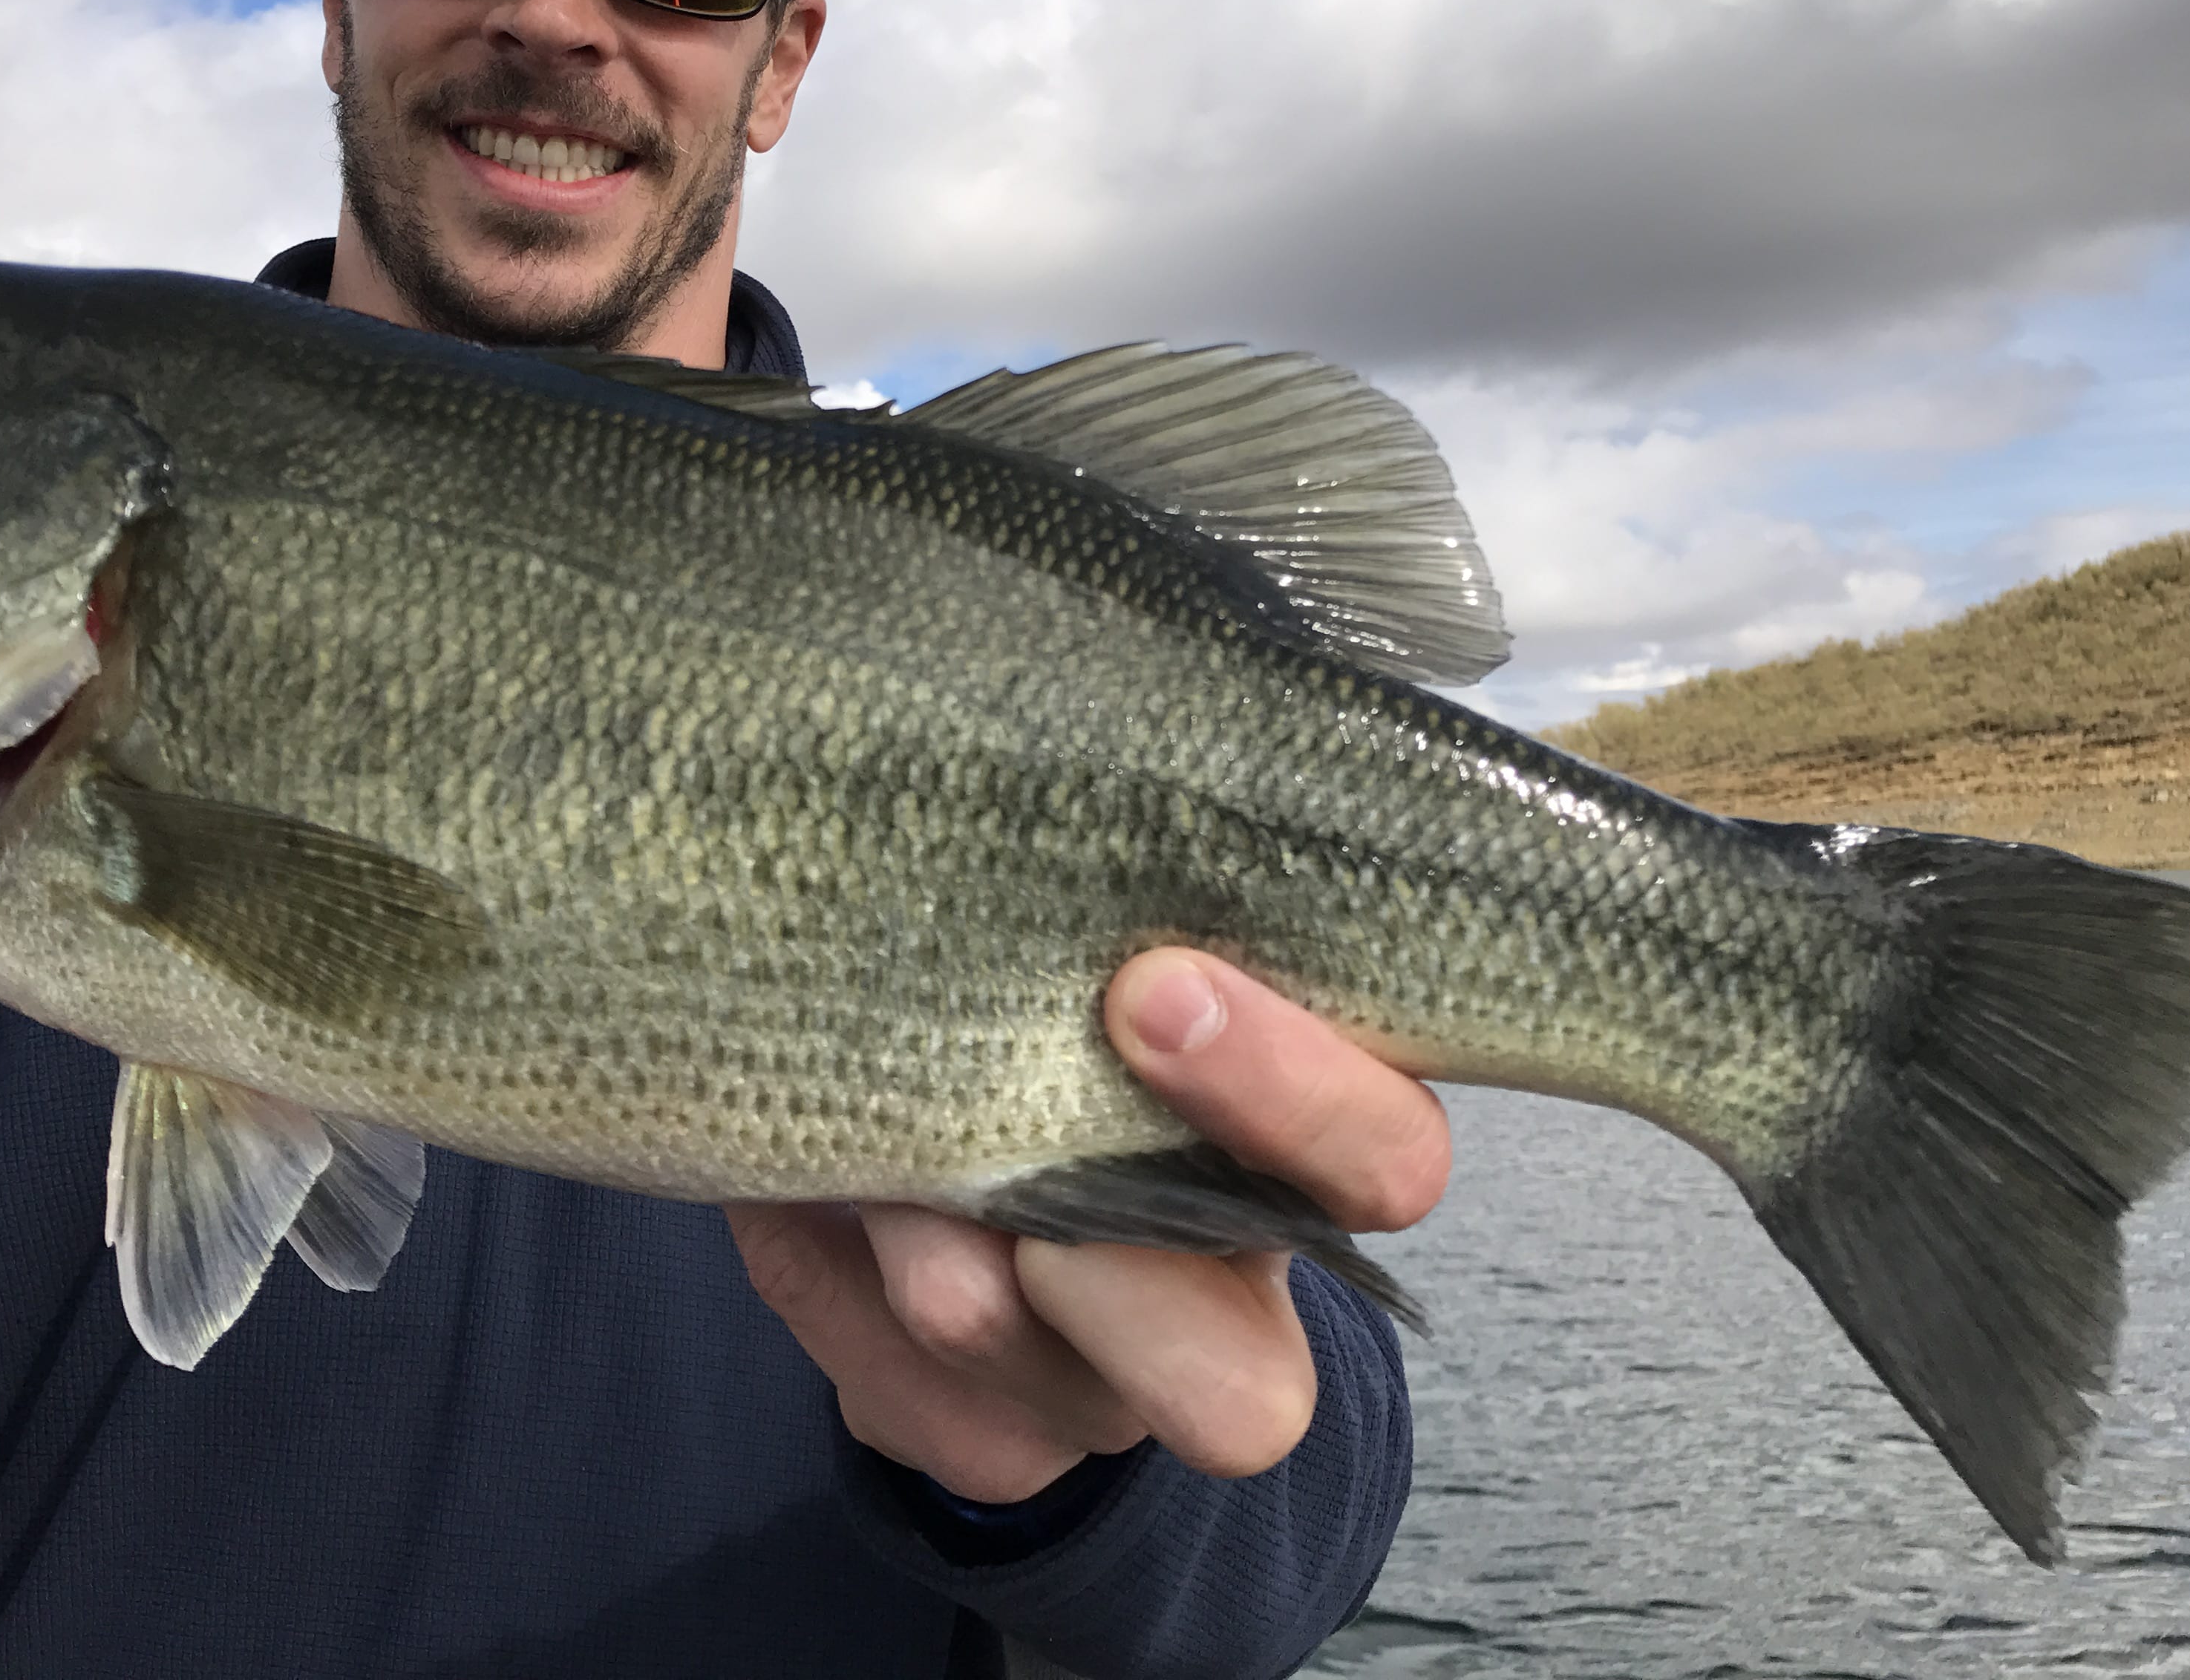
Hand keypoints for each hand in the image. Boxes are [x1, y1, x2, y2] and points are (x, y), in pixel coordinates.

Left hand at [727, 948, 1448, 1502]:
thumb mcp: (1096, 924)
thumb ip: (1106, 880)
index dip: (1290, 1094)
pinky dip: (831, 1284)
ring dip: (929, 1248)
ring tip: (861, 1136)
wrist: (941, 1147)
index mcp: (1306, 1157)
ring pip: (1033, 1383)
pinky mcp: (993, 1447)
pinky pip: (910, 1409)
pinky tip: (805, 1192)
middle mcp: (1231, 1311)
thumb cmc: (1047, 991)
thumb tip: (1073, 743)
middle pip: (1243, 1396)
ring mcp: (1109, 1404)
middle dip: (1105, 1272)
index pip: (1384, 1162)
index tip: (1153, 985)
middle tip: (993, 1139)